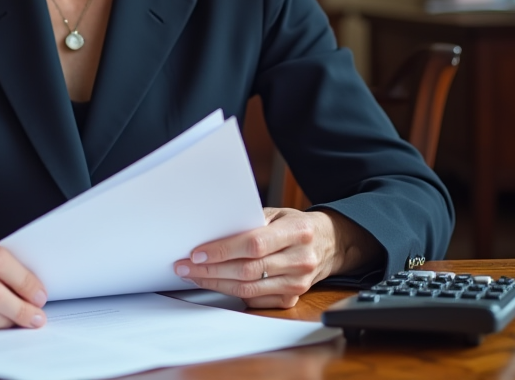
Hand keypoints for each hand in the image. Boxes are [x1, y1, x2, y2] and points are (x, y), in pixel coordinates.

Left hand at [172, 208, 380, 308]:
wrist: (330, 245)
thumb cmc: (296, 226)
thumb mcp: (279, 213)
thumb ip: (250, 221)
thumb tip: (212, 231)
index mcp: (298, 231)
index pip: (255, 244)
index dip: (223, 250)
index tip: (197, 253)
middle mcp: (301, 259)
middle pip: (247, 270)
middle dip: (211, 269)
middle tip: (185, 267)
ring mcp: (298, 283)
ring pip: (248, 289)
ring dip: (215, 283)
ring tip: (192, 276)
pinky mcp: (292, 298)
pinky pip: (255, 300)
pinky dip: (230, 293)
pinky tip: (214, 283)